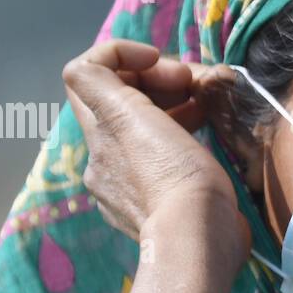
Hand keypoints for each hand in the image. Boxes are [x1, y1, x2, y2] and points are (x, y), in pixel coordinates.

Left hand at [61, 41, 248, 250]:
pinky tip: (204, 144)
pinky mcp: (157, 208)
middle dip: (158, 79)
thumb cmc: (170, 174)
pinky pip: (162, 161)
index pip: (84, 73)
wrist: (198, 240)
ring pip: (145, 129)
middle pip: (121, 99)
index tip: (160, 61)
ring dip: (173, 107)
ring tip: (208, 107)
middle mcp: (104, 159)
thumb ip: (99, 80)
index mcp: (98, 132)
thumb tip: (102, 62)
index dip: (120, 53)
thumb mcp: (127, 115)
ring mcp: (129, 187)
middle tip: (195, 82)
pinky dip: (180, 142)